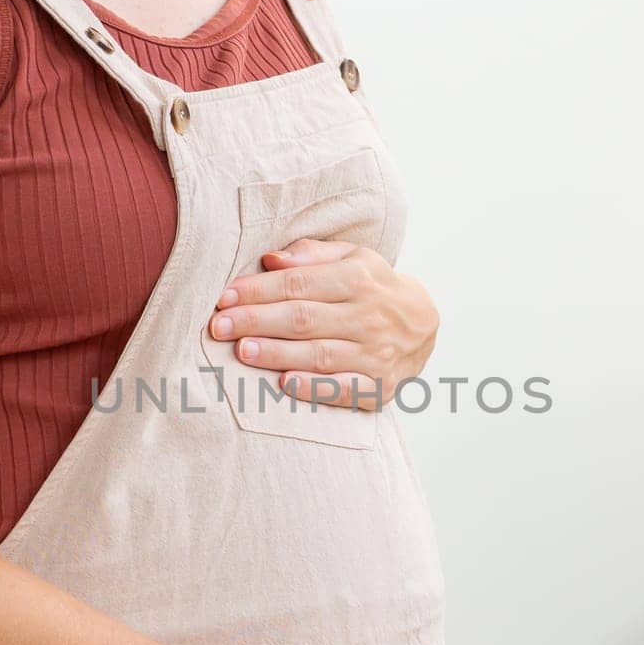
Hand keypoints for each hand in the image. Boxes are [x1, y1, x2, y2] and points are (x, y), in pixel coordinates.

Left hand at [209, 240, 438, 409]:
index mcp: (359, 279)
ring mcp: (375, 354)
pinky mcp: (379, 386)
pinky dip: (313, 387)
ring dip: (276, 353)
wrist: (424, 325)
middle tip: (219, 326)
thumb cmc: (374, 288)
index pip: (300, 283)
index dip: (259, 290)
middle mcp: (369, 316)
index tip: (224, 297)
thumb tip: (271, 258)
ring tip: (241, 351)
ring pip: (318, 354)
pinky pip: (343, 389)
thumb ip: (312, 255)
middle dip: (257, 321)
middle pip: (304, 318)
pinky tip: (284, 384)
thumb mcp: (353, 258)